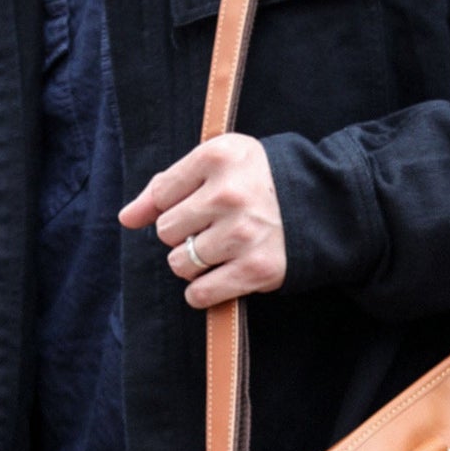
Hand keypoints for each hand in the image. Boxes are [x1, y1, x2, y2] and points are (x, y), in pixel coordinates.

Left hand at [118, 132, 286, 308]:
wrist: (323, 206)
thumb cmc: (262, 183)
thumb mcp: (220, 163)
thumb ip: (168, 184)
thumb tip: (126, 218)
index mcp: (217, 158)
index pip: (160, 193)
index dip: (172, 206)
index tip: (195, 208)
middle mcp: (228, 195)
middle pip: (166, 230)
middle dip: (182, 234)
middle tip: (211, 230)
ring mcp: (243, 234)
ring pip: (180, 262)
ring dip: (193, 263)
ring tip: (218, 252)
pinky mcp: (256, 270)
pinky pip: (201, 293)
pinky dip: (202, 292)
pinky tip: (216, 279)